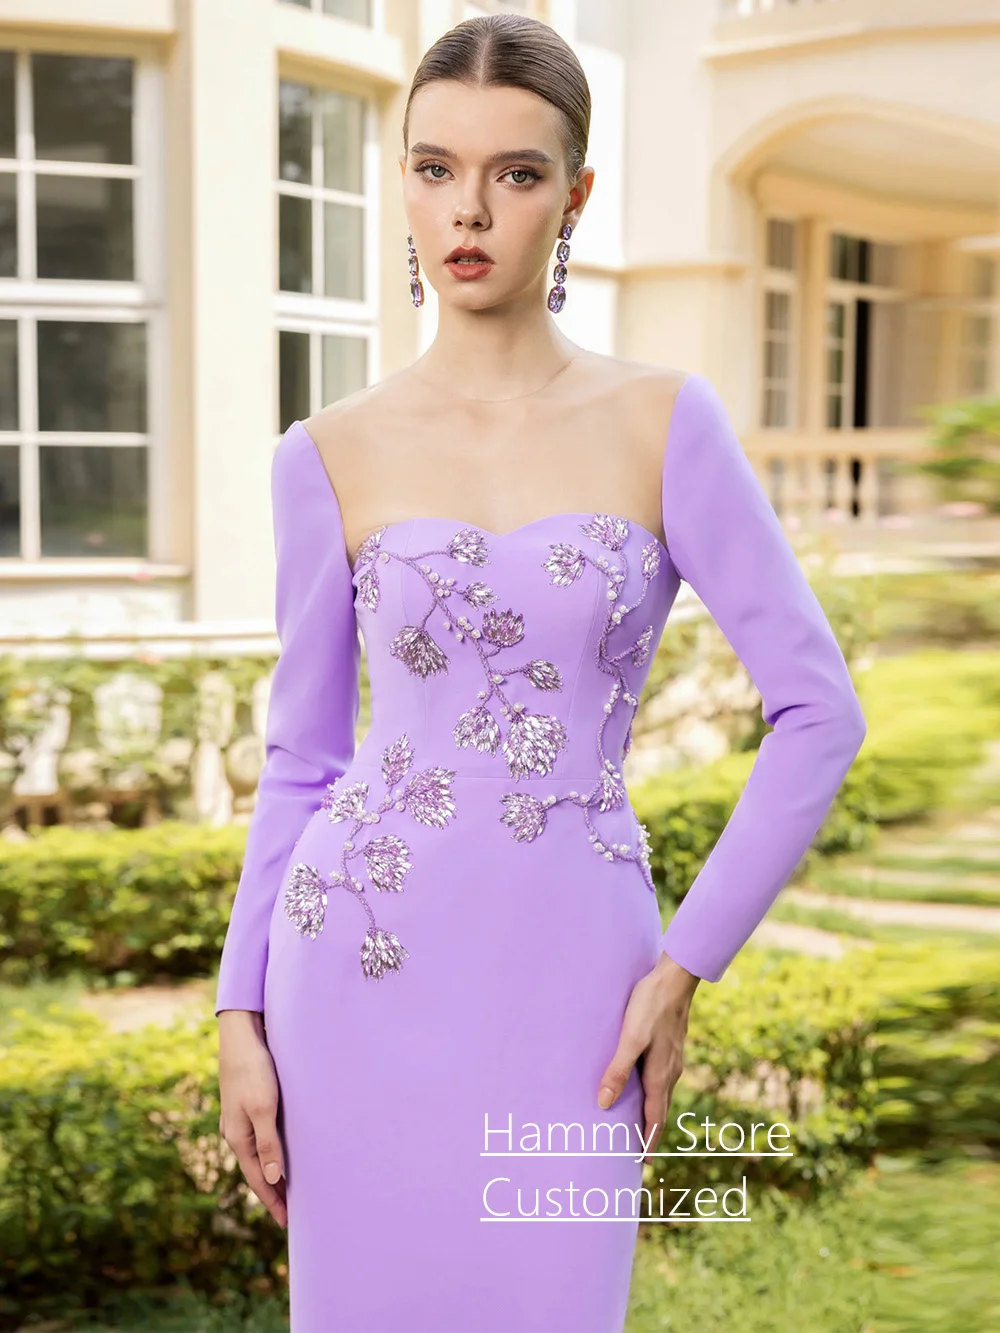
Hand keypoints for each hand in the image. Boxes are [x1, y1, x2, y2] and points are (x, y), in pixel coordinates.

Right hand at [217, 1009, 287, 1227]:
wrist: (241, 1036)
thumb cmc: (254, 1070)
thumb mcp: (263, 1108)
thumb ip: (268, 1144)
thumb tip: (274, 1179)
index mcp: (239, 1138)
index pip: (258, 1179)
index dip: (272, 1201)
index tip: (287, 1222)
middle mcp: (236, 1132)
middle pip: (256, 1170)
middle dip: (271, 1192)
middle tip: (289, 1212)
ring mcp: (239, 1118)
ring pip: (257, 1154)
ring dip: (271, 1172)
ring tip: (286, 1187)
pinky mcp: (247, 1104)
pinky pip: (260, 1137)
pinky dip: (270, 1151)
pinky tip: (280, 1149)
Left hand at [595, 952, 699, 1163]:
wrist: (675, 978)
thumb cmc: (650, 1006)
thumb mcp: (630, 1039)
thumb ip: (617, 1070)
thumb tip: (602, 1103)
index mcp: (660, 1075)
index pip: (654, 1118)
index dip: (647, 1140)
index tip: (642, 1163)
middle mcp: (670, 1071)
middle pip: (660, 1109)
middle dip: (650, 1131)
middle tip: (640, 1152)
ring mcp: (673, 1058)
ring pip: (661, 1093)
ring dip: (652, 1111)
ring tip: (639, 1123)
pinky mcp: (670, 1045)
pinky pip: (662, 1077)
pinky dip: (653, 1090)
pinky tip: (645, 1083)